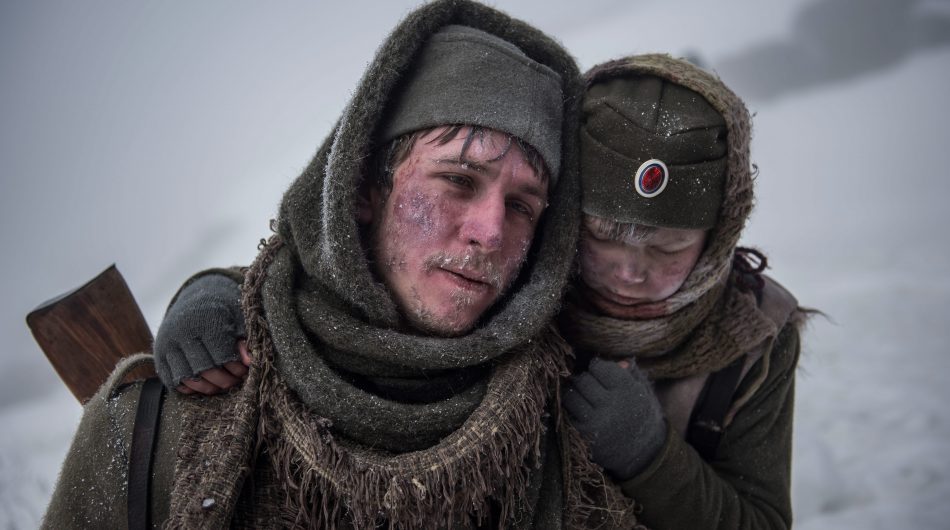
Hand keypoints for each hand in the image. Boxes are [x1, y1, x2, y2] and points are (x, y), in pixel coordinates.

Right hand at [153, 274, 246, 393]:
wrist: (195, 297)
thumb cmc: (223, 310)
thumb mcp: (239, 317)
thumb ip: (244, 339)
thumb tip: (249, 361)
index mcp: (206, 319)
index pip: (222, 355)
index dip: (236, 368)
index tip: (245, 371)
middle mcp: (182, 331)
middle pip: (205, 369)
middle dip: (224, 381)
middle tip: (235, 382)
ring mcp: (167, 343)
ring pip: (187, 378)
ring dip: (207, 388)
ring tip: (221, 385)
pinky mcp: (158, 354)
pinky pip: (171, 381)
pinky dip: (189, 388)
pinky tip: (204, 384)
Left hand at [563, 357, 666, 479]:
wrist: (643, 453)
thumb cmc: (640, 415)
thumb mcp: (643, 393)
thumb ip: (630, 374)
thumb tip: (618, 360)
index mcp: (628, 390)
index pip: (599, 366)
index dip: (597, 367)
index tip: (600, 372)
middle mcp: (611, 404)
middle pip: (583, 380)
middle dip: (585, 379)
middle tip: (590, 384)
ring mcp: (596, 421)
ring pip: (570, 395)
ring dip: (574, 393)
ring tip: (583, 396)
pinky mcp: (585, 435)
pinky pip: (567, 414)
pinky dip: (571, 410)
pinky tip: (581, 411)